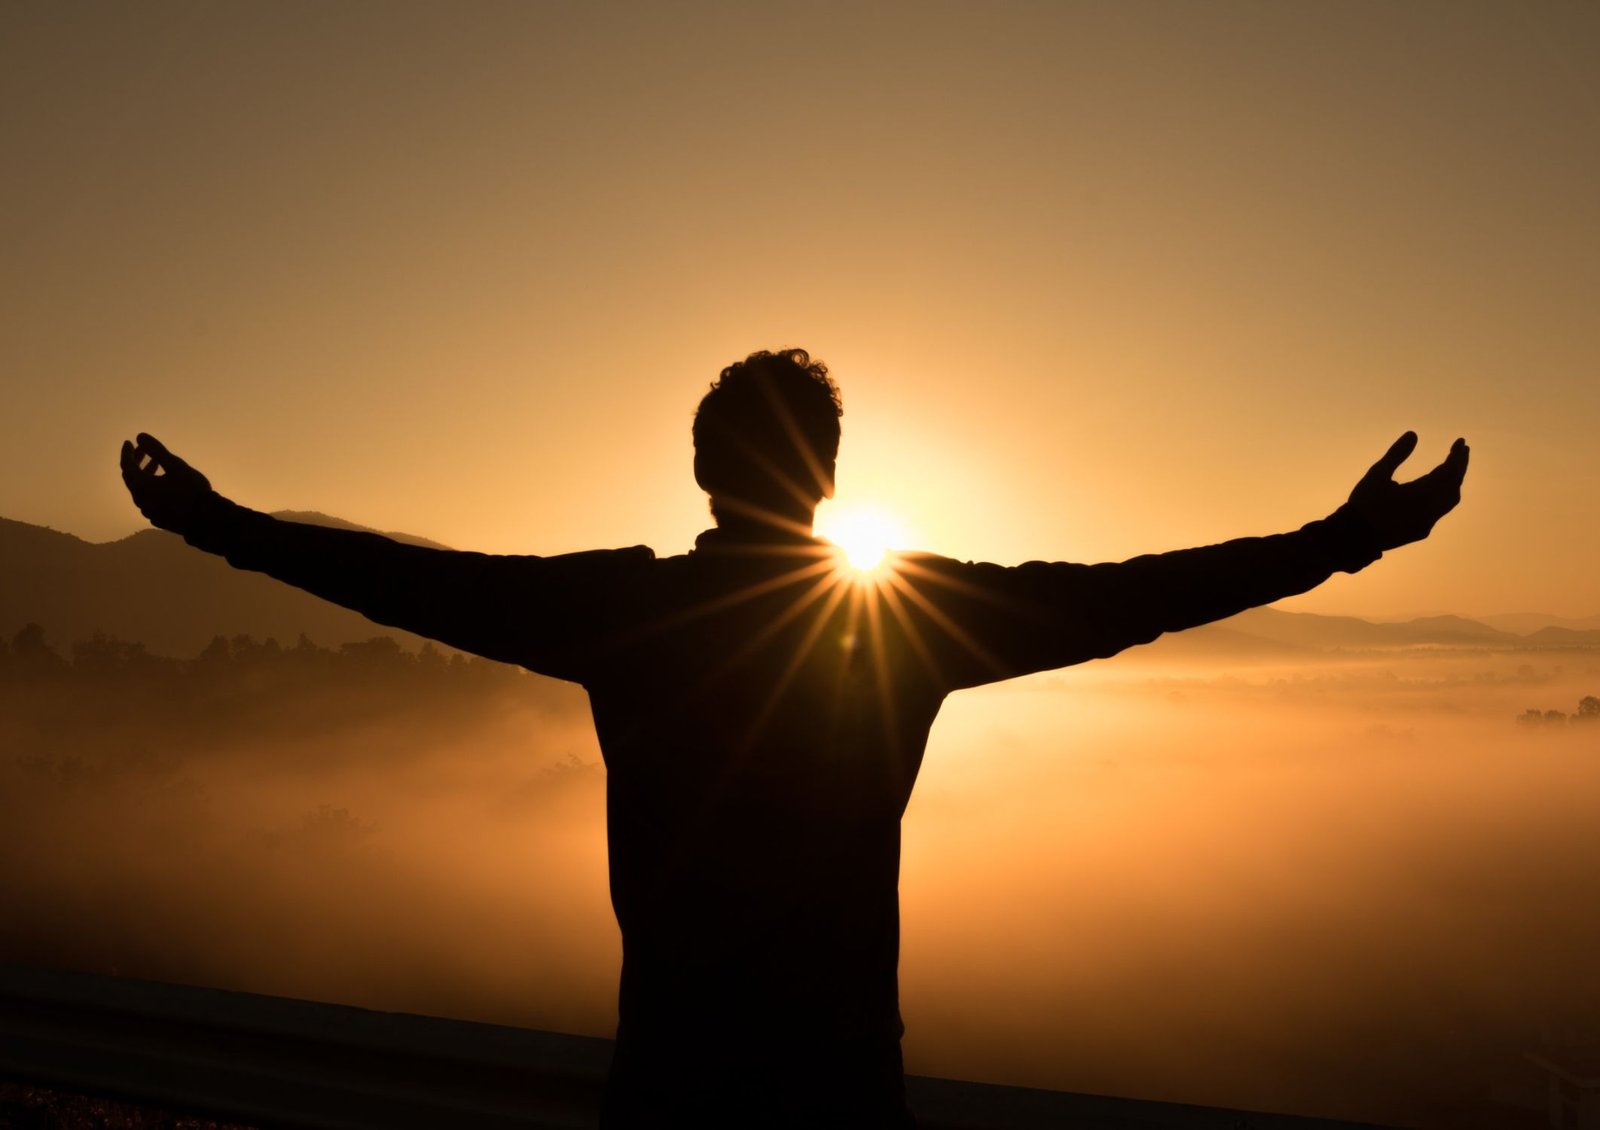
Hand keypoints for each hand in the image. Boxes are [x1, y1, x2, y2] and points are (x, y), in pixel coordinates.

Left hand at [120, 432, 211, 533]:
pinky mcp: (158, 519)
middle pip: (132, 478)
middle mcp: (141, 501)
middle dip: (136, 462)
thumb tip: (139, 436)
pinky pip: (149, 500)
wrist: (208, 520)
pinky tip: (163, 484)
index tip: (129, 442)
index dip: (127, 452)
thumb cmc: (192, 490)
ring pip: (140, 490)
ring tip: (157, 464)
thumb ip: (157, 450)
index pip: (127, 466)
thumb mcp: (176, 466)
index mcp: (142, 487)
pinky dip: (151, 488)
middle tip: (143, 450)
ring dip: (145, 475)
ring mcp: (149, 512)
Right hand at [1345, 432, 1468, 550]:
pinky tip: (1436, 490)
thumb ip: (1396, 454)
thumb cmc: (1363, 504)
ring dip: (1453, 483)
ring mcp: (1427, 523)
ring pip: (1450, 501)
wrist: (1354, 538)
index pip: (1448, 472)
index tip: (1461, 441)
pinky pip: (1440, 511)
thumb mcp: (1376, 474)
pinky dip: (1443, 496)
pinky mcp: (1421, 532)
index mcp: (1420, 495)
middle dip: (1459, 467)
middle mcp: (1429, 510)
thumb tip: (1413, 434)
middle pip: (1454, 486)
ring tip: (1452, 468)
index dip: (1456, 456)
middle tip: (1461, 450)